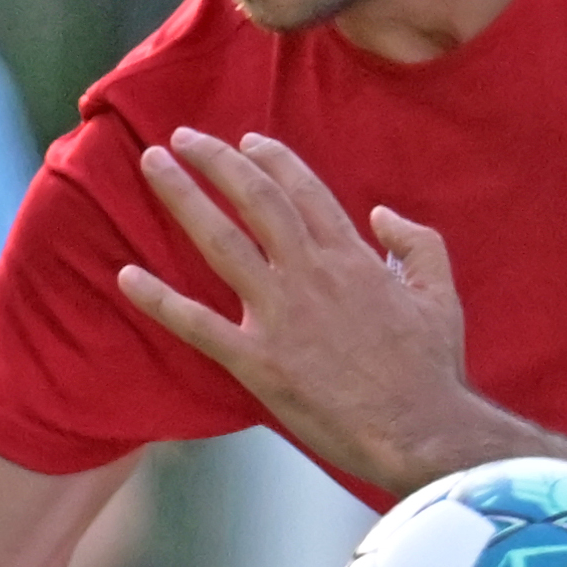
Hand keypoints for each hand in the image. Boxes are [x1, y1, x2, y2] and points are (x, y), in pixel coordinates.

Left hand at [118, 129, 507, 489]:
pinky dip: (159, 300)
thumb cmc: (432, 369)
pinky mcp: (258, 362)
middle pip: (254, 199)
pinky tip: (126, 277)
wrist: (422, 430)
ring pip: (220, 241)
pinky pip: (198, 325)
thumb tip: (383, 214)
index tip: (245, 141)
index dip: (271, 160)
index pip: (303, 191)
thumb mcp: (440, 294)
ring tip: (152, 165)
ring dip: (182, 197)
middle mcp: (309, 273)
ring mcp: (280, 315)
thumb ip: (417, 244)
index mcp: (352, 257)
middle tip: (181, 137)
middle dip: (215, 160)